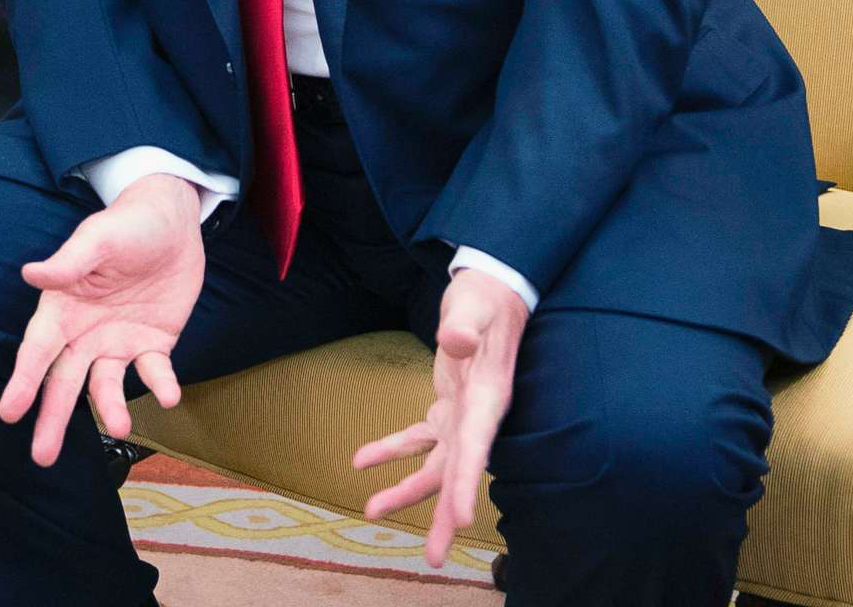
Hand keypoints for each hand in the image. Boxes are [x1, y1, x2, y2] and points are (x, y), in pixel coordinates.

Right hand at [0, 173, 202, 466]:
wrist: (173, 219)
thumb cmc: (126, 223)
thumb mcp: (97, 238)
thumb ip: (68, 263)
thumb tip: (31, 274)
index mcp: (62, 307)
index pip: (38, 350)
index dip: (24, 380)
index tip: (9, 412)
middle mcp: (85, 332)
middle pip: (64, 381)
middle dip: (52, 418)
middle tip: (42, 456)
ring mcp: (118, 341)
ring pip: (106, 385)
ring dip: (110, 407)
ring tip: (119, 426)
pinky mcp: (153, 343)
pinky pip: (153, 372)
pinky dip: (160, 385)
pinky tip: (168, 395)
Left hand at [351, 266, 530, 566]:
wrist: (492, 293)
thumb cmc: (485, 300)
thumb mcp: (473, 307)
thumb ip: (463, 326)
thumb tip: (455, 341)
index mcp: (488, 399)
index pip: (476, 448)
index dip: (468, 484)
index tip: (462, 520)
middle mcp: (478, 416)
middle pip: (460, 474)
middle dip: (445, 516)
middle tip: (434, 559)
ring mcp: (463, 415)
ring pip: (436, 465)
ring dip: (407, 491)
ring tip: (371, 513)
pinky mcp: (448, 407)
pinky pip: (418, 437)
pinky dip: (391, 450)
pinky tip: (360, 461)